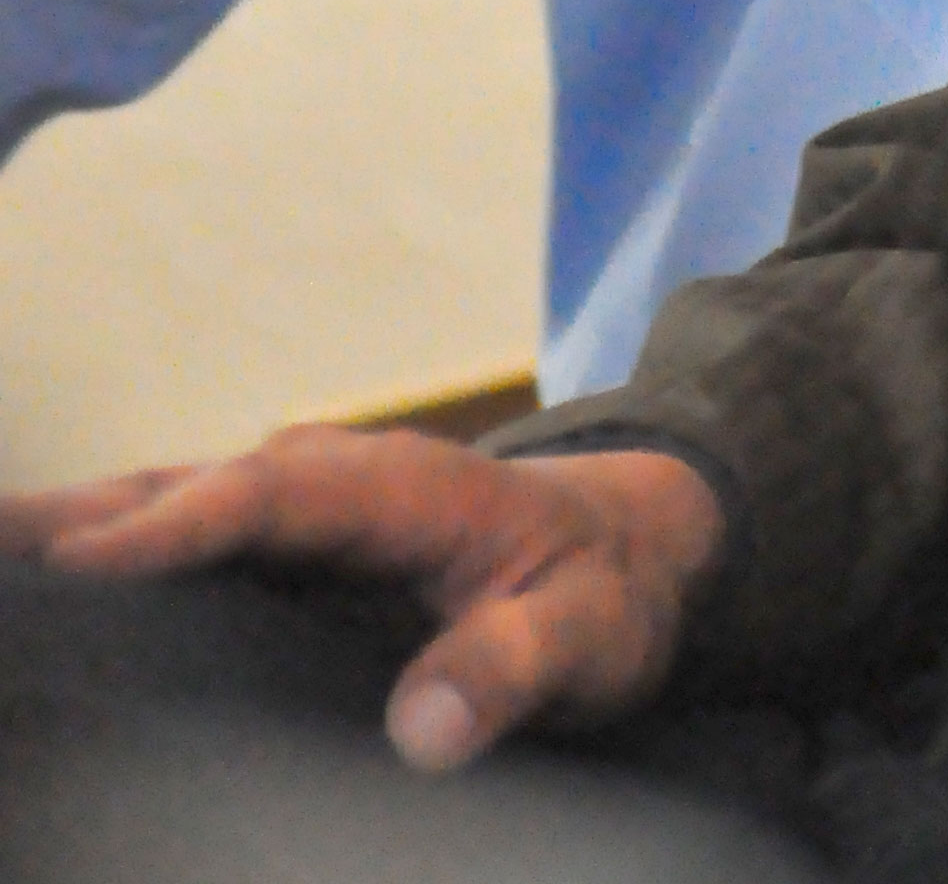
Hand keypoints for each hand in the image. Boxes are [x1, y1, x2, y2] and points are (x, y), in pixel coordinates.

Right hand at [0, 423, 724, 773]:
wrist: (630, 549)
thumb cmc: (604, 590)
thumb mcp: (588, 634)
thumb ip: (514, 668)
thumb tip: (425, 728)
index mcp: (396, 485)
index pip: (265, 497)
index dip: (172, 528)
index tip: (82, 563)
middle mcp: (333, 478)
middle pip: (188, 486)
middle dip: (79, 520)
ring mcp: (305, 506)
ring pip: (171, 501)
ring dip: (78, 529)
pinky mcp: (290, 545)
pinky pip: (188, 535)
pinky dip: (114, 549)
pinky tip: (53, 585)